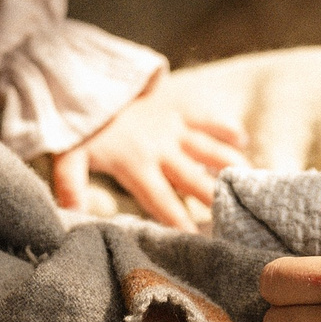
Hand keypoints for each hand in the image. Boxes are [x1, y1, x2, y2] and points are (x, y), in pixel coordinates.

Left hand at [54, 85, 249, 229]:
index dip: (182, 224)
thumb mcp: (68, 155)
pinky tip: (244, 140)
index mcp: (136, 165)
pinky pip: (210, 117)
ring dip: (233, 168)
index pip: (163, 202)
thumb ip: (70, 183)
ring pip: (212, 151)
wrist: (89, 78)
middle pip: (196, 182)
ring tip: (252, 186)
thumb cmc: (80, 125)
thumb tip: (69, 213)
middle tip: (240, 222)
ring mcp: (175, 127)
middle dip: (217, 203)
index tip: (202, 243)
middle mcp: (162, 149)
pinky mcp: (180, 107)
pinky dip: (228, 128)